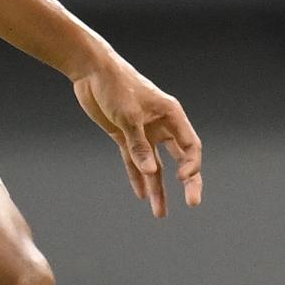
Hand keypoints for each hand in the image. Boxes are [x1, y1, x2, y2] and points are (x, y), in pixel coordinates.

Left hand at [70, 52, 202, 216]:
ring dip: (158, 188)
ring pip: (155, 166)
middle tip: (193, 203)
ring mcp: (143, 132)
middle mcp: (161, 126)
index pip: (190, 146)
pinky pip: (134, 161)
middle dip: (187, 182)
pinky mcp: (124, 136)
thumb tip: (151, 172)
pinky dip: (137, 177)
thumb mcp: (128, 116)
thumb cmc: (116, 85)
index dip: (192, 166)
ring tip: (160, 214)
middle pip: (180, 159)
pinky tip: (141, 195)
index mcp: (171, 115)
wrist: (91, 70)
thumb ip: (139, 145)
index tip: (183, 178)